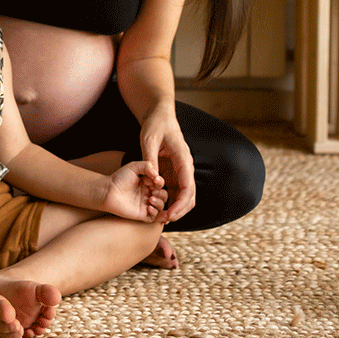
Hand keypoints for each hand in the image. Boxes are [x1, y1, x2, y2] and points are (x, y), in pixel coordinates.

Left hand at [102, 160, 166, 221]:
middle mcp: (147, 194)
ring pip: (161, 206)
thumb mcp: (134, 167)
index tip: (153, 180)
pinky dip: (155, 212)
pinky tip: (148, 206)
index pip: (160, 184)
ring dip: (159, 203)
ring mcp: (145, 204)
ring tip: (150, 199)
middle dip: (161, 193)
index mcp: (147, 183)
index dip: (160, 182)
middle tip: (153, 191)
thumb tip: (158, 175)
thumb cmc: (119, 178)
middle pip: (164, 195)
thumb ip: (147, 166)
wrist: (108, 191)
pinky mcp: (141, 214)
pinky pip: (154, 217)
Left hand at [139, 108, 195, 223]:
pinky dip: (170, 202)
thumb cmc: (155, 125)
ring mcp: (180, 170)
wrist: (159, 116)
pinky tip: (158, 208)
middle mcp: (185, 167)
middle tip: (163, 221)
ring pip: (184, 196)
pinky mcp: (173, 172)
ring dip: (175, 208)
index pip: (188, 187)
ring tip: (160, 218)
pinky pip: (175, 191)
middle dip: (179, 211)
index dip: (180, 204)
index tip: (170, 215)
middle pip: (189, 196)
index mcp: (183, 159)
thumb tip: (152, 177)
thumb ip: (150, 158)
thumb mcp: (149, 139)